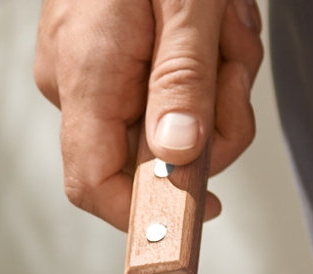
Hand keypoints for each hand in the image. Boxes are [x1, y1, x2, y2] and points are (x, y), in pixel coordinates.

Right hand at [33, 0, 263, 229]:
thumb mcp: (188, 5)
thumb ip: (183, 82)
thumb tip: (178, 159)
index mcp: (85, 73)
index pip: (93, 183)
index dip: (143, 214)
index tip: (200, 214)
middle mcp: (77, 82)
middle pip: (149, 154)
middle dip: (212, 120)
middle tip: (235, 62)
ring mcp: (92, 71)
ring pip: (170, 124)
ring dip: (218, 85)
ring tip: (224, 26)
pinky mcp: (111, 59)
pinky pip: (166, 93)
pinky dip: (205, 66)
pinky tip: (211, 25)